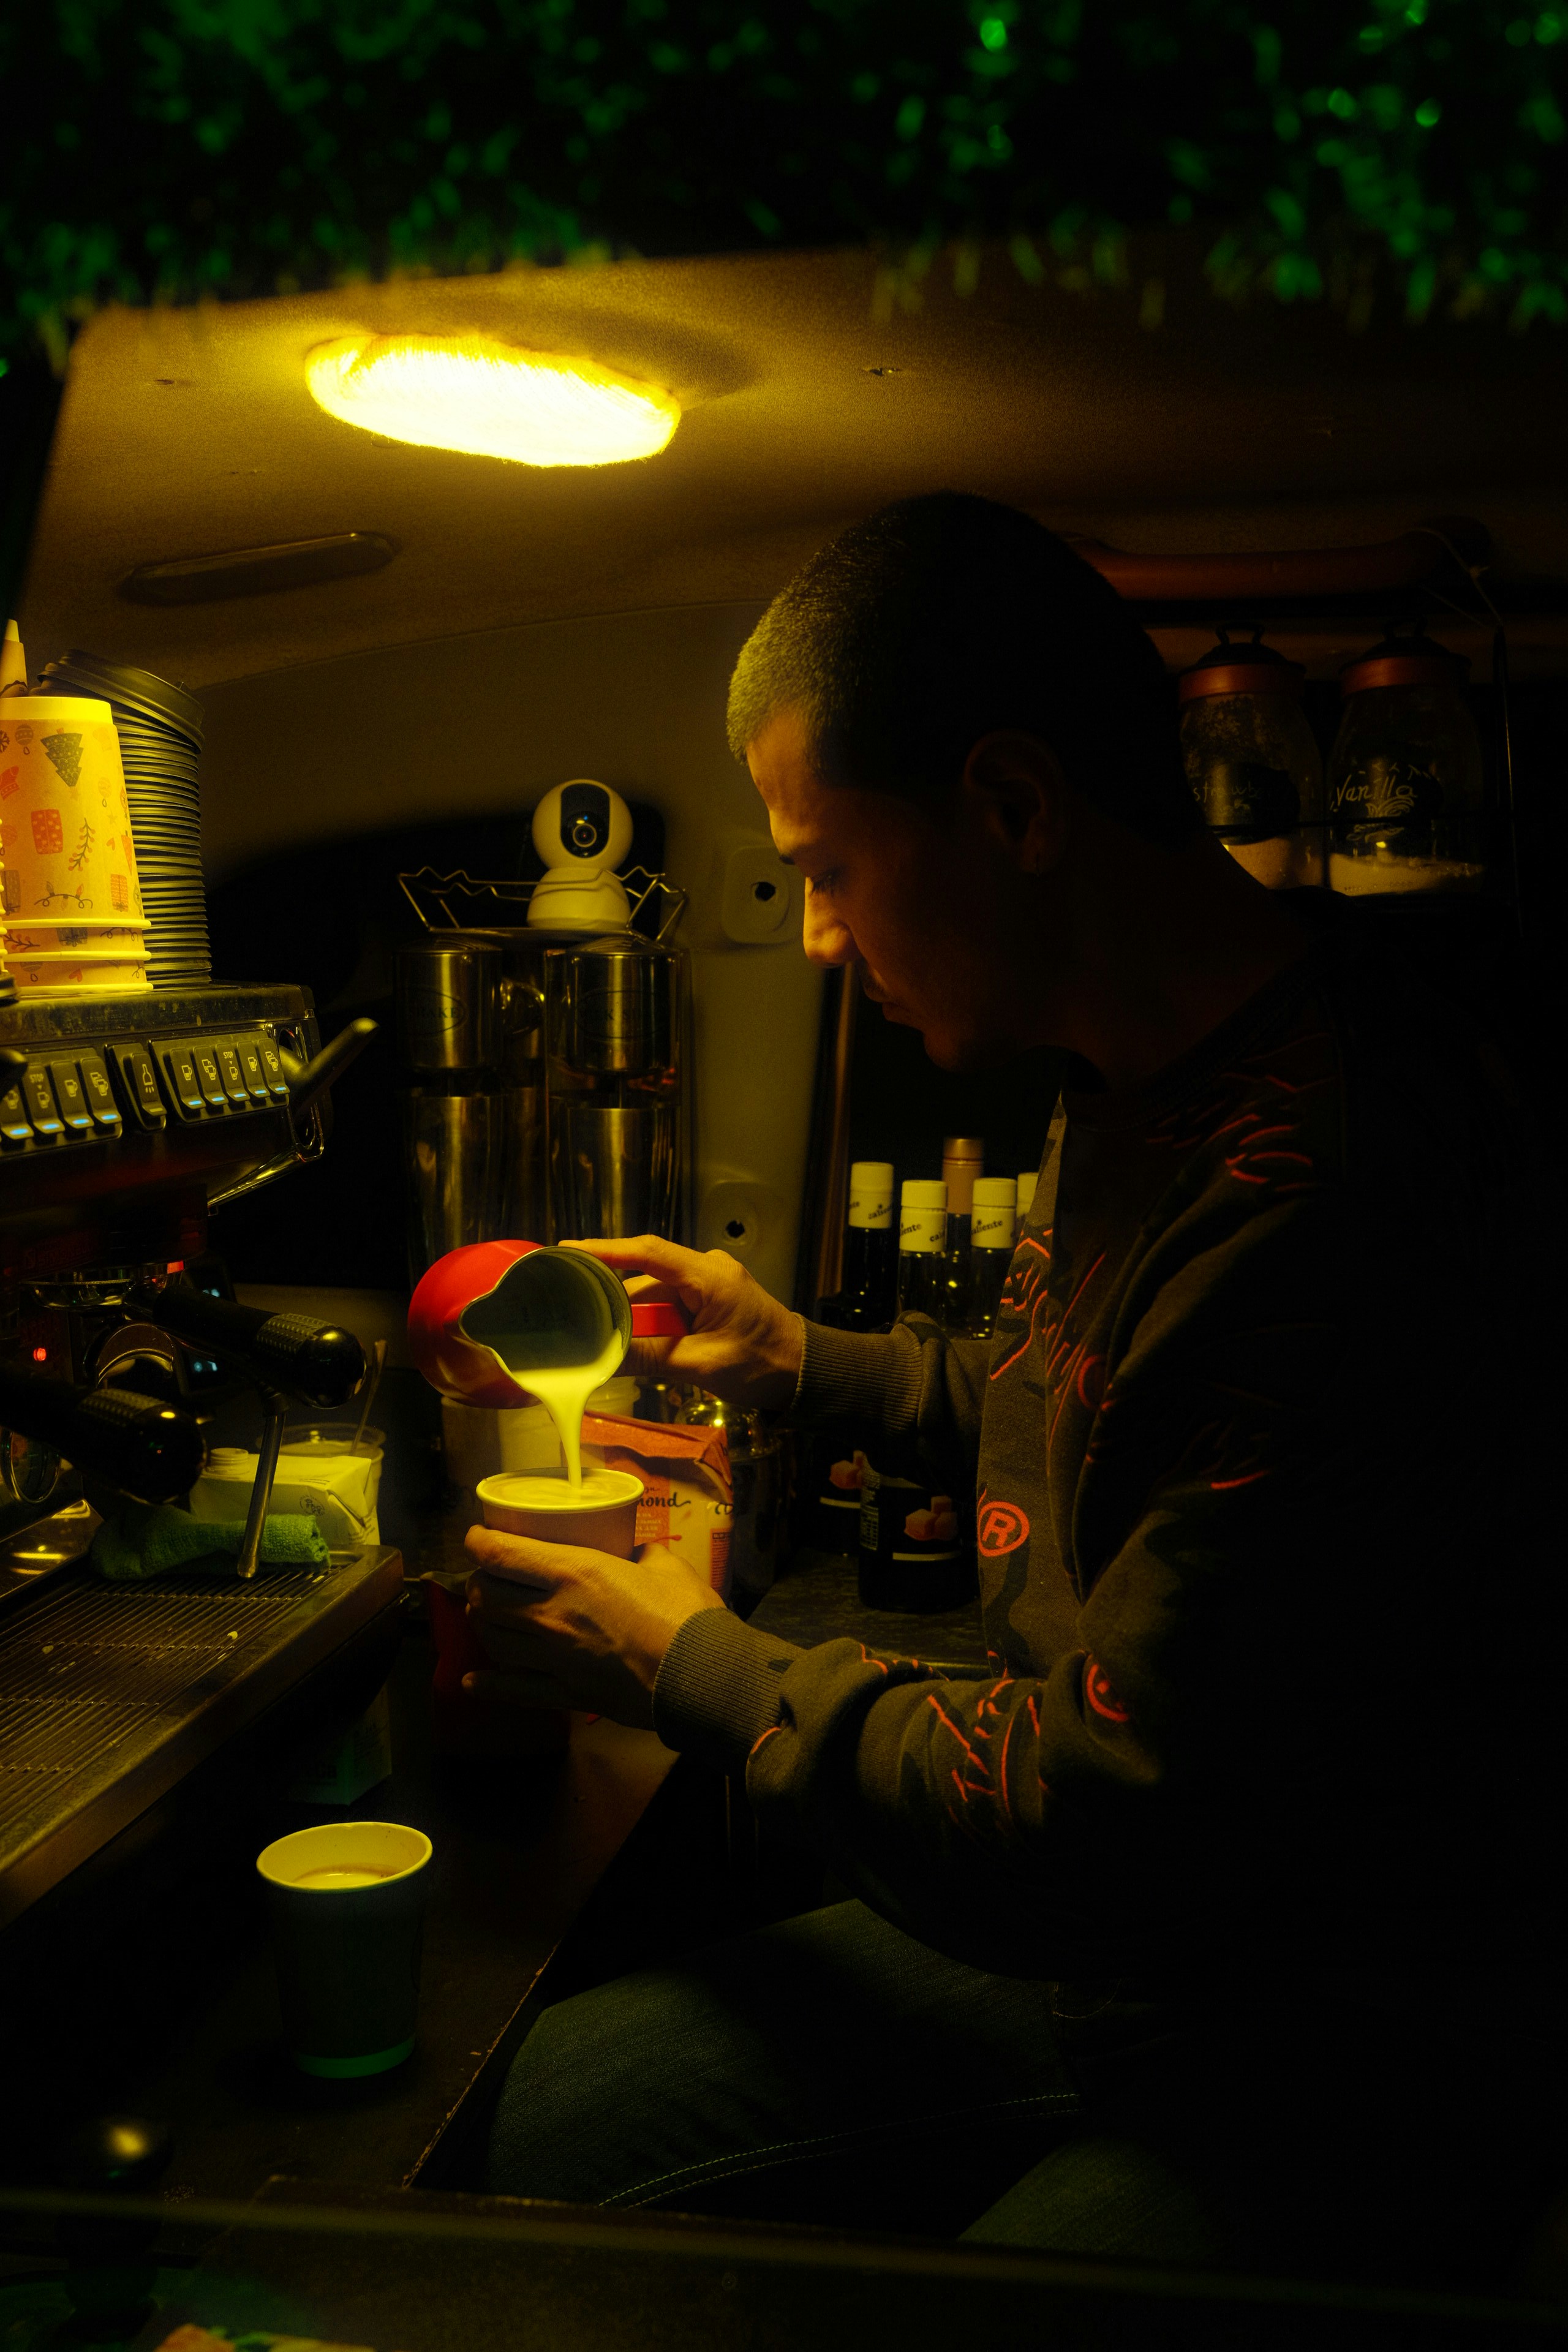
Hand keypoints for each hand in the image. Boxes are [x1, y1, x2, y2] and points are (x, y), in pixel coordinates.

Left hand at [462, 1527, 723, 1729]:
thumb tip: (637, 1551)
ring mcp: (554, 1658)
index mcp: (574, 1573)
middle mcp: (552, 1614)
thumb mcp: (665, 1565)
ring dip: (483, 1623)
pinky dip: (487, 1685)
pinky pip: (513, 1689)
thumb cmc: (687, 1615)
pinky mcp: (565, 1694)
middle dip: (478, 1582)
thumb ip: (643, 1553)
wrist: (702, 1677)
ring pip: (492, 1639)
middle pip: (485, 1596)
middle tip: (489, 1576)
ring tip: (489, 1615)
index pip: (500, 1553)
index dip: (478, 1542)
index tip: (477, 1536)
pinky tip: (472, 1681)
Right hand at [564, 1234, 803, 1407]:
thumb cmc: (762, 1364)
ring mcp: (709, 1282)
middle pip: (645, 1275)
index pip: (648, 1253)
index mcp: (709, 1276)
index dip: (605, 1250)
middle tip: (570, 1307)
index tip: (568, 1250)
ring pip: (655, 1293)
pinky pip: (670, 1303)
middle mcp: (707, 1269)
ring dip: (632, 1316)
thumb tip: (600, 1362)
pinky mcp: (710, 1298)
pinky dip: (651, 1321)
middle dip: (611, 1295)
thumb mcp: (701, 1364)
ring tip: (594, 1333)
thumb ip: (649, 1358)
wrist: (804, 1372)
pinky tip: (628, 1339)